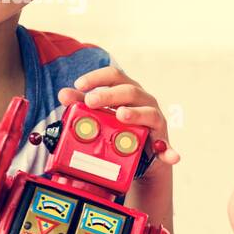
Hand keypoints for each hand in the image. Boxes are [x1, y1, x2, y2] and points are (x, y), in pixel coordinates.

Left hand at [58, 67, 181, 172]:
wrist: (139, 157)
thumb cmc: (119, 129)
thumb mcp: (99, 115)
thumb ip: (82, 105)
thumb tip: (63, 94)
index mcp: (127, 91)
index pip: (114, 76)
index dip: (97, 77)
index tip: (79, 85)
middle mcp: (144, 102)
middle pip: (130, 91)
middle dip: (109, 95)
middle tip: (90, 101)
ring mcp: (155, 121)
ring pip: (149, 113)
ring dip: (135, 114)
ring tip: (121, 116)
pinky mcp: (162, 143)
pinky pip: (166, 148)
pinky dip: (168, 152)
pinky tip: (170, 156)